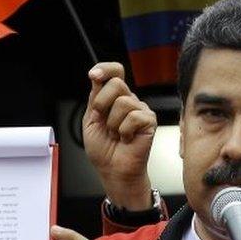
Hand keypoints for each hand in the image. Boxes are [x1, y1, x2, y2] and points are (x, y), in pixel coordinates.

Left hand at [83, 63, 156, 209]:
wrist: (112, 170)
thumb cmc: (103, 149)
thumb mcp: (90, 120)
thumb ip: (95, 98)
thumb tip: (97, 76)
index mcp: (113, 98)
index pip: (115, 72)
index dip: (105, 69)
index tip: (93, 76)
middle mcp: (129, 100)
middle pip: (117, 83)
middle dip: (102, 104)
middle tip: (102, 121)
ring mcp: (140, 110)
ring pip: (124, 102)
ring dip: (113, 123)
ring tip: (116, 135)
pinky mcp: (149, 121)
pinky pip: (134, 117)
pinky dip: (124, 131)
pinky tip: (126, 139)